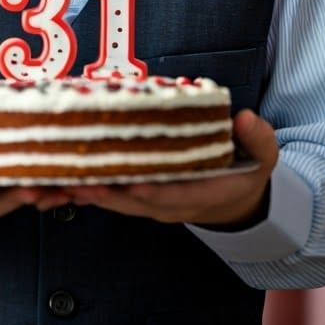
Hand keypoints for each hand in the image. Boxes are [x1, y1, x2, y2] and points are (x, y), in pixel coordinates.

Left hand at [67, 110, 278, 226]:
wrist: (236, 199)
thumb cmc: (245, 170)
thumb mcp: (263, 155)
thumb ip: (257, 138)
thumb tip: (244, 119)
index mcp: (204, 193)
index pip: (177, 196)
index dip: (155, 192)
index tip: (134, 184)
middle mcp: (173, 204)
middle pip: (136, 204)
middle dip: (108, 195)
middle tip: (82, 182)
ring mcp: (153, 204)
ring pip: (117, 203)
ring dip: (90, 194)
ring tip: (63, 182)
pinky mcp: (138, 197)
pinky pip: (110, 196)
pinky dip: (86, 190)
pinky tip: (62, 180)